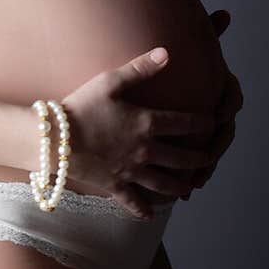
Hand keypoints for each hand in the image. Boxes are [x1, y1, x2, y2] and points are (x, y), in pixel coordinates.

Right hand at [62, 47, 217, 218]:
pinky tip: (151, 216)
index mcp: (146, 123)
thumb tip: (166, 52)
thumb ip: (140, 68)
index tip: (213, 123)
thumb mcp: (110, 81)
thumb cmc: (81, 105)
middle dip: (200, 159)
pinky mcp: (114, 185)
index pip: (184, 124)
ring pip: (163, 184)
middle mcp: (144, 150)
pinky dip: (143, 210)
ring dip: (179, 186)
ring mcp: (130, 171)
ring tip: (189, 188)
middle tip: (210, 158)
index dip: (202, 123)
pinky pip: (132, 202)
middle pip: (181, 158)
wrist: (55, 139)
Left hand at [179, 9, 242, 200]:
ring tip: (194, 181)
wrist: (162, 87)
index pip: (232, 97)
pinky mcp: (187, 149)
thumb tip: (226, 13)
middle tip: (208, 153)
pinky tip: (180, 192)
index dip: (228, 105)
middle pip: (223, 133)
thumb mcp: (190, 50)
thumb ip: (207, 32)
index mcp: (214, 90)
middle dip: (216, 145)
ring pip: (208, 155)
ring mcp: (201, 134)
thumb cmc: (178, 68)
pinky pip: (192, 169)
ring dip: (203, 169)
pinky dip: (189, 179)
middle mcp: (211, 114)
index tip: (218, 112)